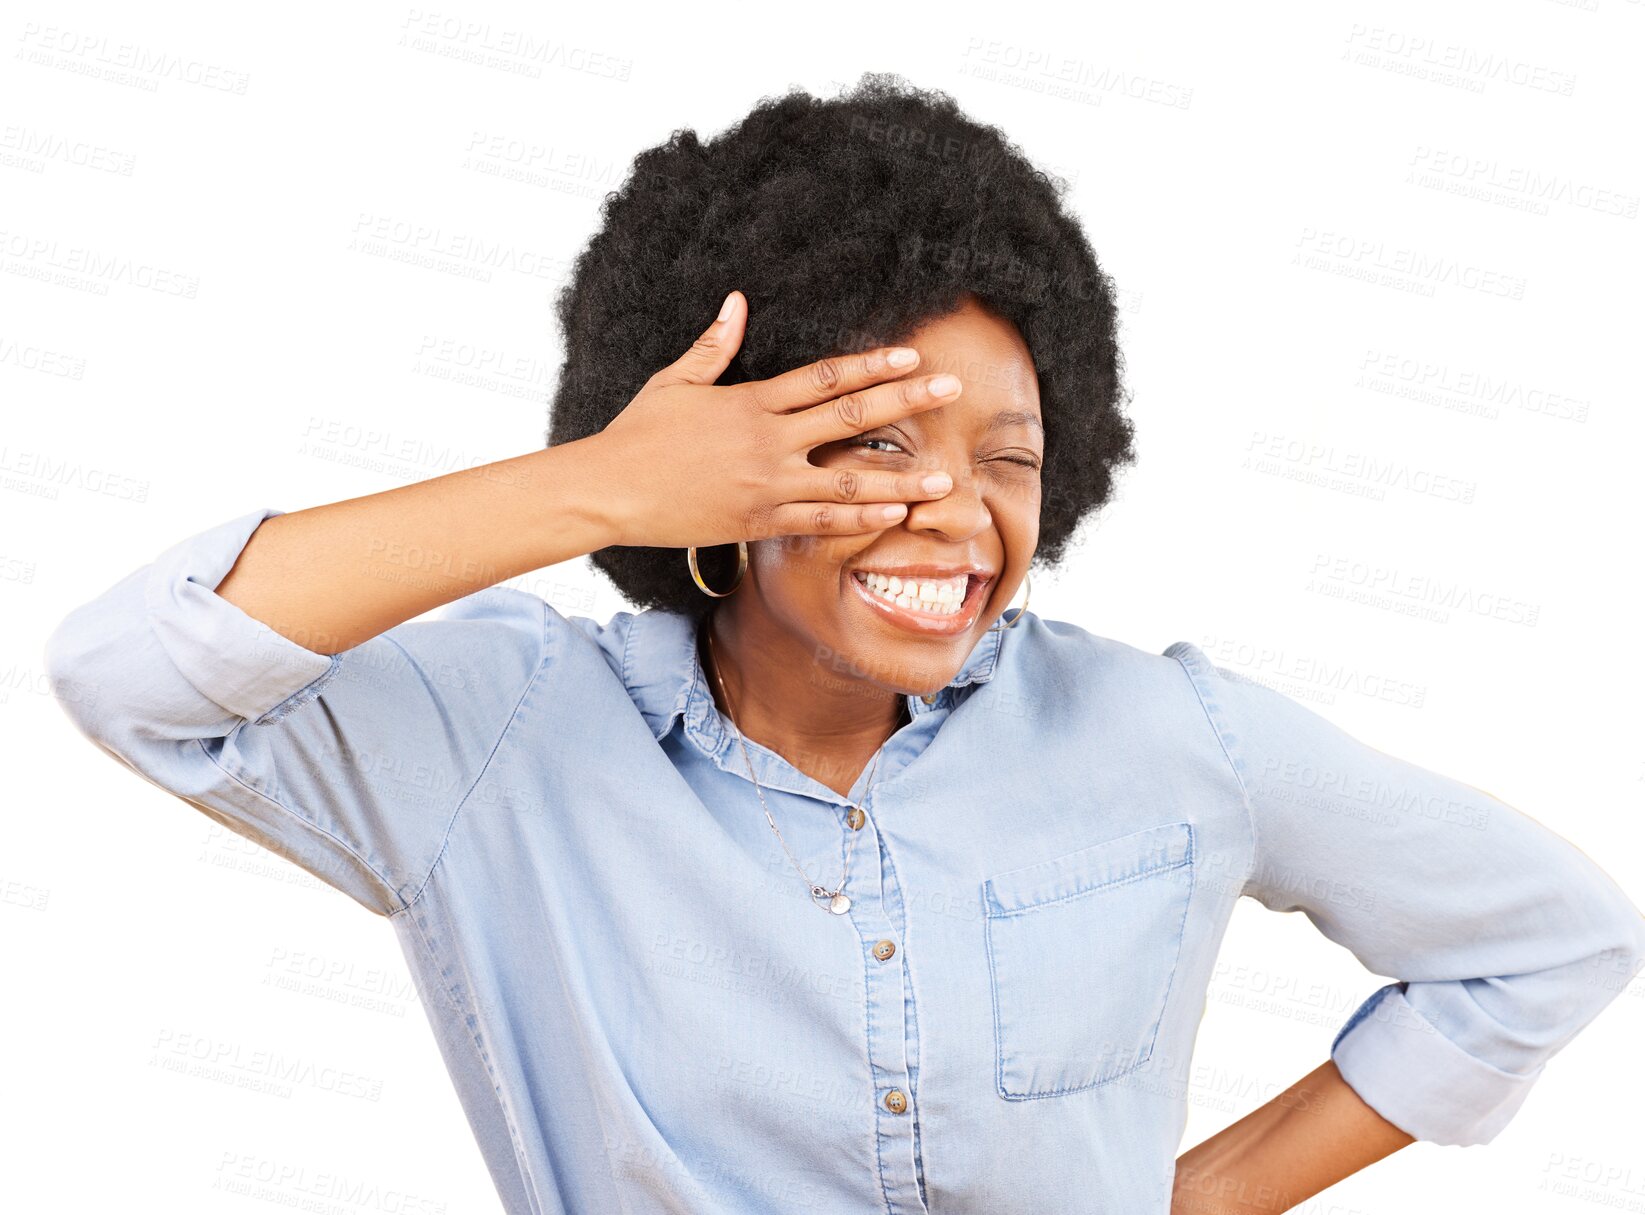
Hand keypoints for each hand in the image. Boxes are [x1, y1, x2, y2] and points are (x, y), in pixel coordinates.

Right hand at [590, 289, 960, 548]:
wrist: (608, 491)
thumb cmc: (638, 434)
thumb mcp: (674, 381)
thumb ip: (714, 345)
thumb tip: (737, 300)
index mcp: (752, 402)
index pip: (826, 378)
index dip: (873, 365)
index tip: (912, 356)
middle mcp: (769, 442)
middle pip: (851, 417)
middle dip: (906, 402)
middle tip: (953, 389)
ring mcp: (767, 486)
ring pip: (848, 482)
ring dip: (901, 480)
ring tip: (944, 480)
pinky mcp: (759, 522)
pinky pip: (820, 522)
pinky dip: (860, 521)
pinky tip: (895, 517)